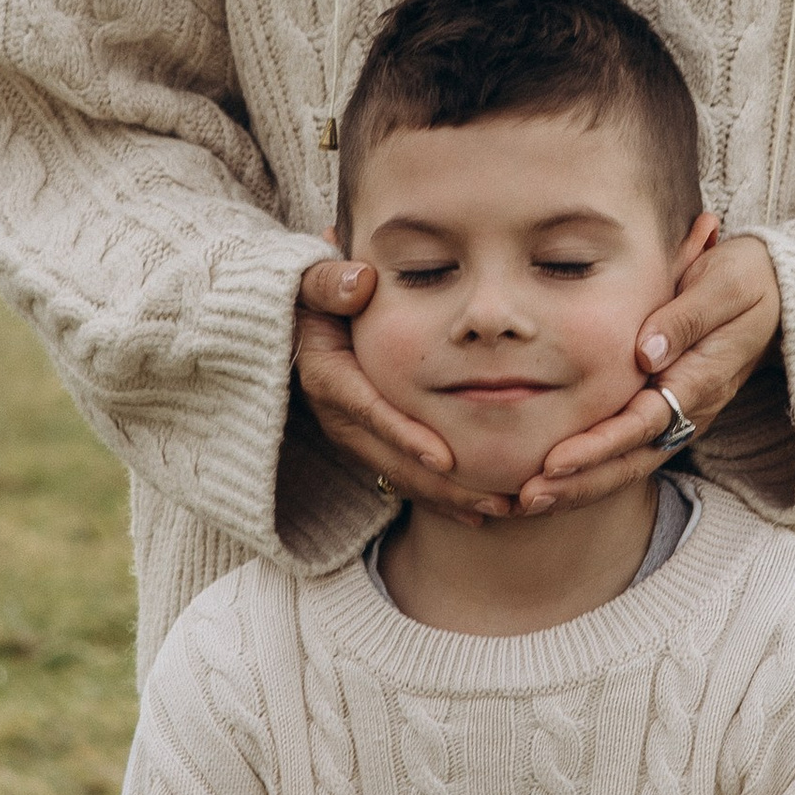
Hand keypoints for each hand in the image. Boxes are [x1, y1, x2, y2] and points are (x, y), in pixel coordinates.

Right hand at [293, 254, 515, 522]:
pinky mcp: (367, 444)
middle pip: (392, 458)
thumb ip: (331, 283)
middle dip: (443, 485)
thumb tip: (360, 283)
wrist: (292, 324)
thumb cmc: (313, 296)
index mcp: (329, 376)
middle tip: (496, 500)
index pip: (369, 410)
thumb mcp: (312, 283)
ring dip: (448, 498)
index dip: (405, 435)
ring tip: (502, 510)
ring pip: (400, 476)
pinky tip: (479, 511)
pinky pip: (403, 477)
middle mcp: (338, 416)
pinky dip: (439, 495)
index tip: (446, 458)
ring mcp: (352, 435)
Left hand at [518, 232, 782, 516]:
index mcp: (701, 379)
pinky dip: (588, 471)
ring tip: (528, 501)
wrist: (775, 293)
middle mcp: (689, 409)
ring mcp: (678, 416)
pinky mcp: (665, 414)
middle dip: (581, 483)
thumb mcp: (726, 284)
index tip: (555, 461)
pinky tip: (550, 481)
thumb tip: (645, 352)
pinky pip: (625, 451)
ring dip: (580, 486)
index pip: (644, 423)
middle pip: (632, 459)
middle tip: (529, 497)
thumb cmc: (745, 281)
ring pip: (628, 464)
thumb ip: (686, 317)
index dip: (600, 445)